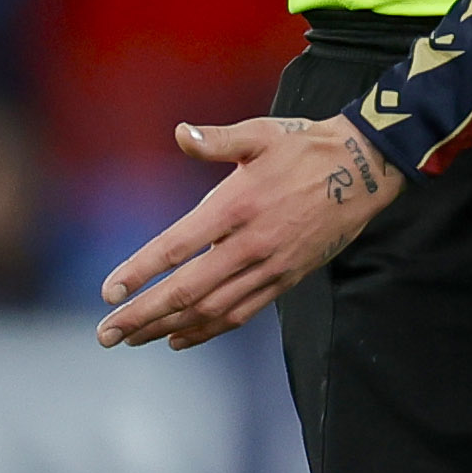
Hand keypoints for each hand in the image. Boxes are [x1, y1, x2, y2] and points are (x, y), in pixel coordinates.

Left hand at [96, 112, 403, 350]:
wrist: (366, 170)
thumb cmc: (307, 146)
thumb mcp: (261, 134)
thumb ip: (216, 140)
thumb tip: (181, 134)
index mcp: (238, 204)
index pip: (177, 246)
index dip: (140, 272)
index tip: (109, 292)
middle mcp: (253, 243)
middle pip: (188, 290)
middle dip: (142, 315)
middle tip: (106, 333)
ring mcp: (272, 266)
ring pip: (213, 308)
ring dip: (168, 327)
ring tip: (132, 339)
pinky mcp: (288, 278)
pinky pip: (242, 312)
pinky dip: (208, 330)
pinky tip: (179, 338)